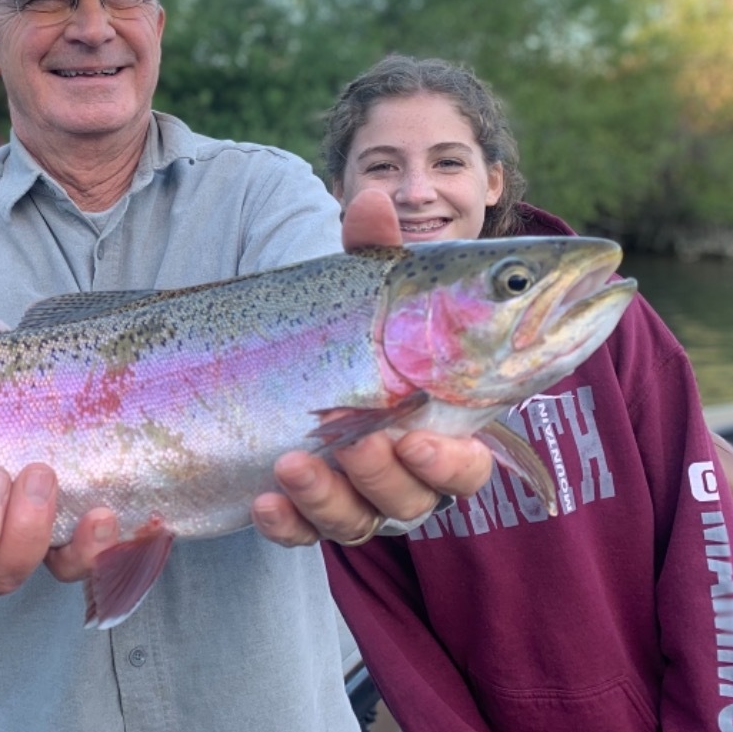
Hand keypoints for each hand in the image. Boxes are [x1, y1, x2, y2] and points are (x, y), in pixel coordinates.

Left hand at [250, 187, 493, 545]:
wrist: (297, 356)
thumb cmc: (358, 324)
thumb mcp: (365, 287)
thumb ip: (375, 251)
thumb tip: (371, 197)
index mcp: (440, 427)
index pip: (469, 464)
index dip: (452, 461)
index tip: (417, 435)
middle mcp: (405, 472)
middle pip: (415, 500)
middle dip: (387, 474)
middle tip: (363, 440)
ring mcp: (355, 495)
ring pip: (358, 521)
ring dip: (329, 496)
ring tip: (294, 460)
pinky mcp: (306, 509)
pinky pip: (301, 533)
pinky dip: (286, 523)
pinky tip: (263, 500)